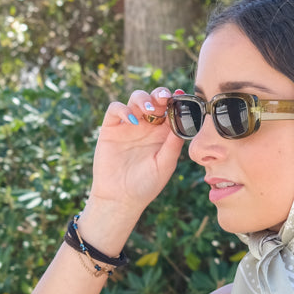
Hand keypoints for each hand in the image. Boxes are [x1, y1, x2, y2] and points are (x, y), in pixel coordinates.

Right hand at [88, 85, 182, 215]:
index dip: (176, 100)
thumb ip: (173, 143)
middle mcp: (146, 126)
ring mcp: (128, 125)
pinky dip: (123, 109)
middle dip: (159, 94)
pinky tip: (132, 120)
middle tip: (164, 99)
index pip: (170, 109)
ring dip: (143, 99)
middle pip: (154, 99)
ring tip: (149, 109)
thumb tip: (183, 121)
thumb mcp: (165, 164)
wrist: (121, 198)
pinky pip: (115, 109)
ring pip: (136, 99)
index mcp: (162, 133)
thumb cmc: (146, 185)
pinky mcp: (110, 129)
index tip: (181, 95)